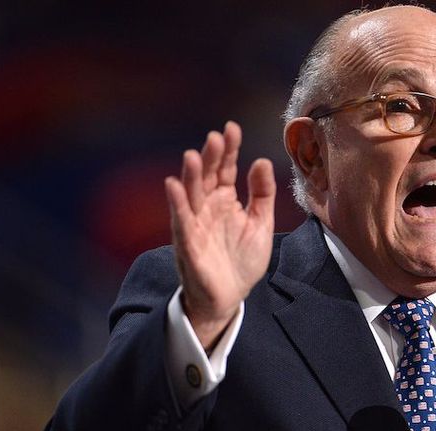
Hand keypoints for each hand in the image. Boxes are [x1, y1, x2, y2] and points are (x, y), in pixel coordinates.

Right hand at [164, 121, 275, 349]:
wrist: (230, 297)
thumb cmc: (242, 260)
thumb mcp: (261, 224)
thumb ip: (262, 194)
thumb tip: (262, 161)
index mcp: (225, 200)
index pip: (225, 169)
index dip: (228, 150)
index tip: (232, 128)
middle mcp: (207, 207)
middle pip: (207, 177)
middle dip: (211, 157)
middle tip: (217, 137)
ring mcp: (195, 224)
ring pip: (190, 194)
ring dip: (191, 176)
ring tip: (194, 155)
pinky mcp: (188, 244)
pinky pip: (181, 221)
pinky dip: (177, 204)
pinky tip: (173, 185)